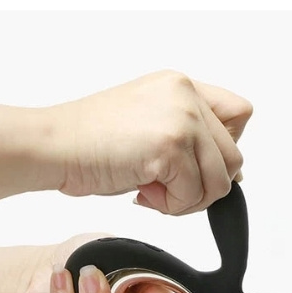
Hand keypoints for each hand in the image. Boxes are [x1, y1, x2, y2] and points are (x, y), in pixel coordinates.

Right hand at [47, 70, 252, 214]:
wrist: (52, 146)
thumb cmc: (90, 141)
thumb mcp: (150, 126)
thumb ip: (191, 139)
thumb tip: (233, 174)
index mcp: (181, 86)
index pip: (240, 114)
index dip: (225, 148)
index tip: (198, 166)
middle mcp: (186, 95)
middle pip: (233, 156)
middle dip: (203, 185)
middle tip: (166, 189)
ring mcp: (181, 118)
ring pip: (220, 181)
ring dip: (187, 199)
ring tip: (151, 192)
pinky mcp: (170, 145)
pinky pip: (193, 194)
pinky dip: (169, 206)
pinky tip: (141, 193)